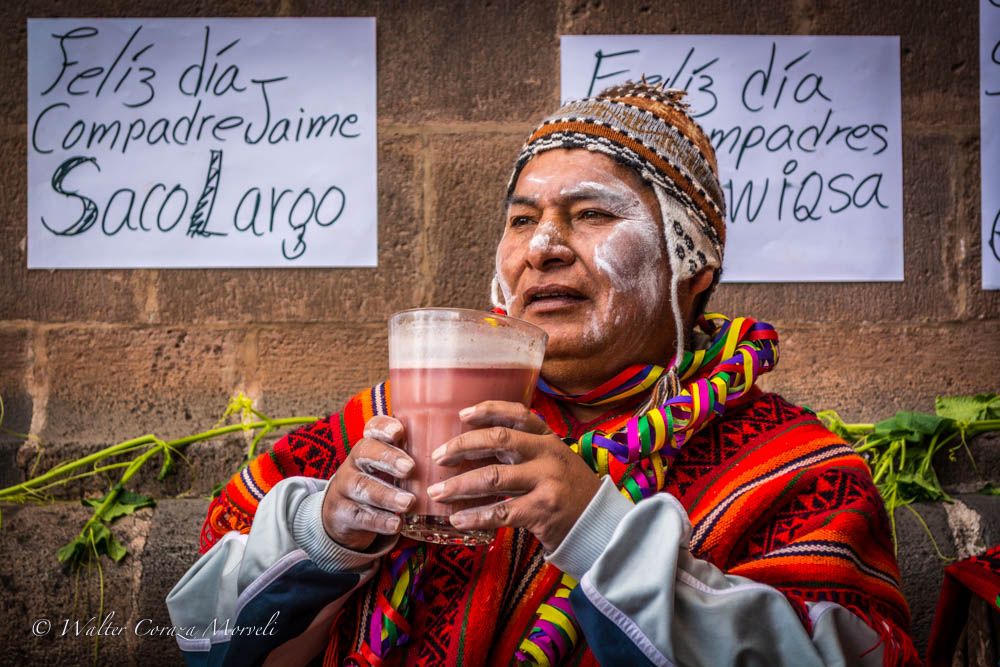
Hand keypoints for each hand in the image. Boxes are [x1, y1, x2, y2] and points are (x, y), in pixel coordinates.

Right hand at [320, 416, 415, 550]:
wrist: (346, 514)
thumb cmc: (382, 484)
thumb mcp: (393, 469)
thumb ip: (418, 458)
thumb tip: (462, 451)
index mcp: (371, 445)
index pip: (372, 428)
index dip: (383, 427)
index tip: (399, 432)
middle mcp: (355, 462)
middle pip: (365, 452)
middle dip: (388, 458)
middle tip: (410, 468)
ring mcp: (345, 487)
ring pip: (362, 486)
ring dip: (386, 495)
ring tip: (408, 503)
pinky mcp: (343, 512)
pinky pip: (359, 515)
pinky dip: (379, 520)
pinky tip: (396, 524)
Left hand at [426, 401, 601, 551]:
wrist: (599, 526)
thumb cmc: (568, 492)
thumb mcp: (553, 461)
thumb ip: (524, 452)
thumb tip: (475, 450)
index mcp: (548, 438)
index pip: (518, 413)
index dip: (488, 410)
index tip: (462, 414)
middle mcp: (547, 454)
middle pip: (498, 440)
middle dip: (462, 446)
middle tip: (438, 456)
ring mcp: (546, 481)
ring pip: (493, 478)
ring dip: (459, 485)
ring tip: (437, 492)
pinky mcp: (542, 510)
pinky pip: (500, 512)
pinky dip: (474, 516)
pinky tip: (457, 520)